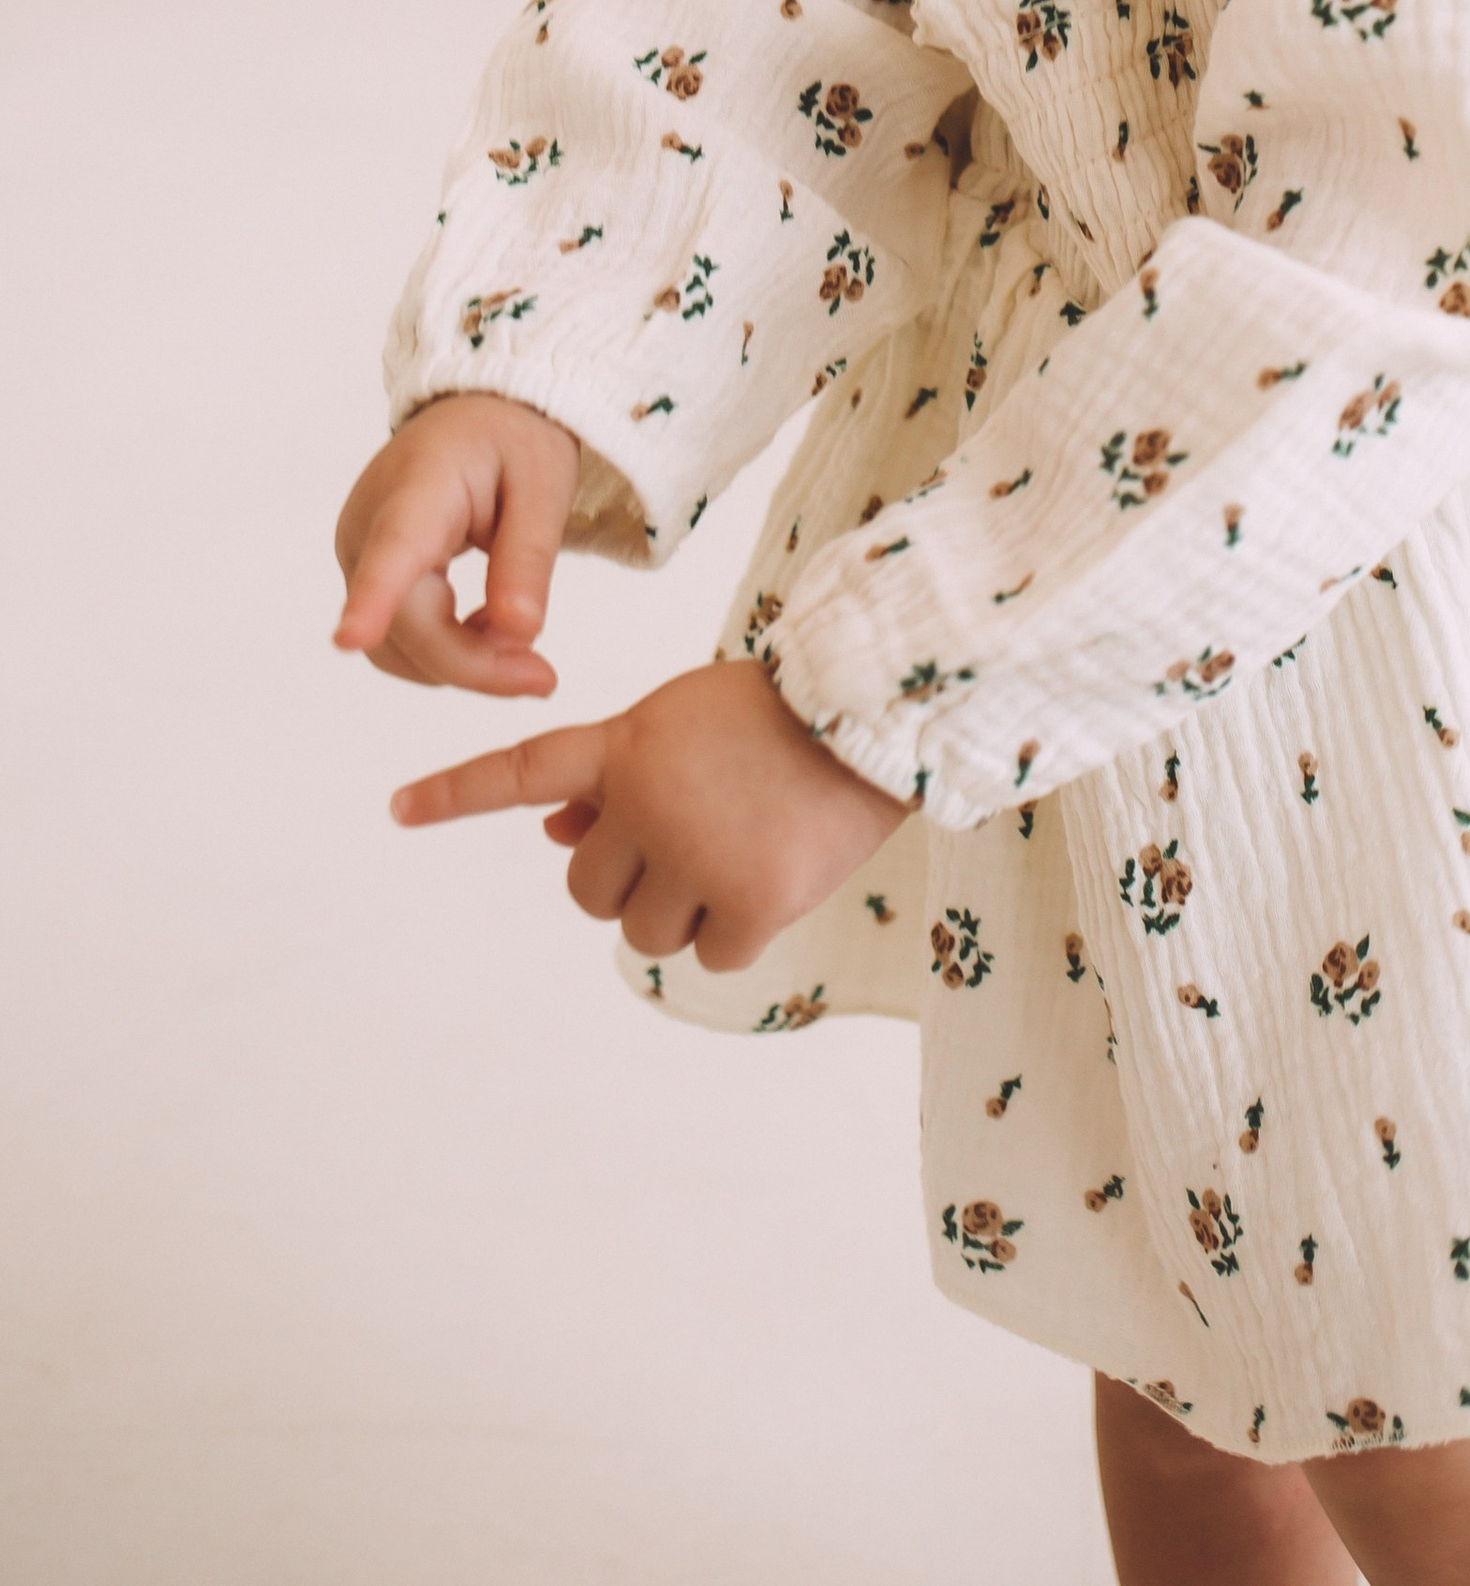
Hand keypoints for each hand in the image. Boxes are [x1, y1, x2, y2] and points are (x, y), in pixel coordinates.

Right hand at [334, 394, 581, 695]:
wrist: (478, 412)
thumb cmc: (512, 439)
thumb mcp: (544, 484)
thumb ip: (528, 559)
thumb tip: (519, 635)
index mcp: (418, 489)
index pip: (392, 552)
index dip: (372, 601)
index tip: (349, 639)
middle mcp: (369, 527)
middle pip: (405, 624)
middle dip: (473, 663)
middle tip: (543, 679)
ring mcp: (360, 554)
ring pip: (397, 644)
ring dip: (461, 661)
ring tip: (520, 634)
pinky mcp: (365, 574)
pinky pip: (399, 636)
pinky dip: (447, 648)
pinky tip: (491, 625)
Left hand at [390, 659, 907, 971]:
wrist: (872, 714)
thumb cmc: (773, 716)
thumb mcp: (680, 723)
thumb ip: (614, 778)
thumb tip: (555, 836)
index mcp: (624, 746)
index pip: (521, 771)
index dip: (456, 793)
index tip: (396, 810)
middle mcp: (645, 803)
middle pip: (588, 891)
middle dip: (628, 878)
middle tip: (690, 838)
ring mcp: (695, 855)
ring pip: (643, 931)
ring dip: (680, 907)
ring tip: (739, 847)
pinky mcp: (749, 903)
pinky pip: (707, 956)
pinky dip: (734, 931)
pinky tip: (772, 876)